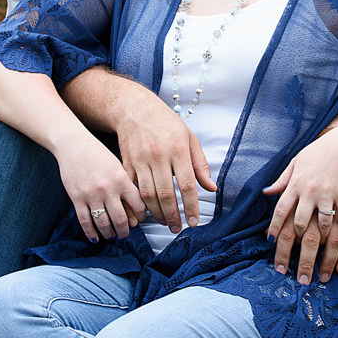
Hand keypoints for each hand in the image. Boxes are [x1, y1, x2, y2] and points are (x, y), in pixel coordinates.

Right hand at [57, 136, 145, 243]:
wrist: (73, 144)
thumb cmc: (97, 153)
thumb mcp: (117, 166)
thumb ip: (126, 185)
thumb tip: (132, 208)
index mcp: (121, 179)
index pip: (138, 205)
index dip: (141, 217)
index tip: (139, 221)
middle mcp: (108, 189)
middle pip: (121, 219)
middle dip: (124, 231)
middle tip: (124, 234)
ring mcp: (91, 195)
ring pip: (103, 223)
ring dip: (109, 233)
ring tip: (111, 235)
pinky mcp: (76, 198)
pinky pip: (85, 221)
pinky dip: (91, 232)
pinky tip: (95, 236)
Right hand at [115, 95, 215, 233]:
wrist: (134, 108)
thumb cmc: (165, 123)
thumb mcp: (189, 138)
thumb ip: (200, 164)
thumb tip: (211, 187)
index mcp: (178, 149)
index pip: (187, 184)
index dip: (191, 206)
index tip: (194, 221)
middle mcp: (158, 156)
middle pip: (165, 194)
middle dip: (173, 215)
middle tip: (178, 228)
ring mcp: (140, 160)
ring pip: (147, 195)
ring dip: (156, 213)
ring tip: (165, 222)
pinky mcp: (126, 163)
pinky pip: (131, 190)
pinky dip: (137, 204)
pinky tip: (145, 213)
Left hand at [264, 129, 337, 284]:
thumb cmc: (317, 152)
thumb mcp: (295, 163)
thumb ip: (282, 180)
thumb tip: (267, 192)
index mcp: (295, 184)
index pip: (280, 210)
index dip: (275, 229)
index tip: (272, 245)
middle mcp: (309, 191)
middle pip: (299, 224)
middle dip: (296, 248)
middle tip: (294, 268)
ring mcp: (327, 193)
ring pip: (321, 224)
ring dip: (320, 246)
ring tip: (319, 266)